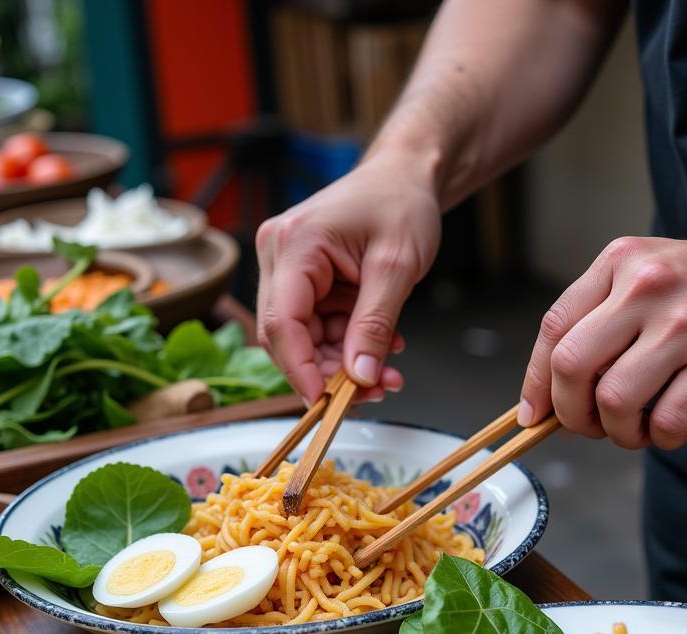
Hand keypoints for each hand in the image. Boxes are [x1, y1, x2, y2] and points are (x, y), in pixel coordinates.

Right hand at [256, 154, 441, 402]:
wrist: (406, 175)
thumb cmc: (401, 203)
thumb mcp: (396, 267)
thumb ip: (375, 326)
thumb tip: (360, 378)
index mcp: (294, 244)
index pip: (281, 324)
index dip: (300, 370)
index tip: (327, 403)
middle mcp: (280, 256)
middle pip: (288, 337)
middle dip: (329, 372)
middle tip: (375, 391)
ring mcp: (290, 269)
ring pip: (305, 338)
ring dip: (345, 363)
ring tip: (389, 373)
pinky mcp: (306, 280)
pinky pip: (320, 327)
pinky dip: (349, 345)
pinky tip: (383, 348)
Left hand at [518, 230, 686, 448]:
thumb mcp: (651, 276)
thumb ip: (601, 320)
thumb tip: (550, 394)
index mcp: (620, 264)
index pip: (553, 329)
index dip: (534, 383)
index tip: (534, 415)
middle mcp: (647, 287)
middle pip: (571, 367)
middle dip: (570, 413)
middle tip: (590, 426)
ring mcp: (686, 324)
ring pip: (614, 401)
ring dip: (618, 432)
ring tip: (638, 428)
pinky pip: (668, 421)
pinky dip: (663, 438)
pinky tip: (674, 428)